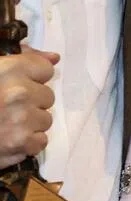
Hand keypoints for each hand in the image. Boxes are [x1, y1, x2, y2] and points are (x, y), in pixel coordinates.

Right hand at [0, 48, 58, 169]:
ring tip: (6, 124)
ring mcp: (22, 119)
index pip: (45, 69)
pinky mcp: (22, 143)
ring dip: (30, 123)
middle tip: (7, 108)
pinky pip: (41, 141)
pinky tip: (9, 139)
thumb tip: (54, 57)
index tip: (19, 84)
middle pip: (48, 96)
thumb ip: (20, 60)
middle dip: (31, 102)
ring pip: (45, 119)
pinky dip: (27, 143)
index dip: (33, 78)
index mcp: (8, 70)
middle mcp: (19, 93)